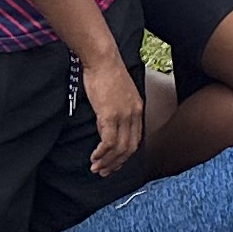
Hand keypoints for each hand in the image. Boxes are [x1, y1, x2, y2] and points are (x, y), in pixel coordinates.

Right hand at [79, 47, 148, 176]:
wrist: (102, 60)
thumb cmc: (106, 73)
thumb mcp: (117, 94)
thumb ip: (116, 110)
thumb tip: (106, 127)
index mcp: (137, 108)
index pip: (136, 138)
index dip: (125, 154)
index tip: (114, 163)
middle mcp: (134, 114)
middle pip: (130, 147)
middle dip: (117, 163)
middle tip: (104, 172)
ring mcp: (123, 115)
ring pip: (119, 148)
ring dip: (107, 162)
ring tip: (96, 168)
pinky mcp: (110, 115)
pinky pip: (109, 142)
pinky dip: (102, 153)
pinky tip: (94, 157)